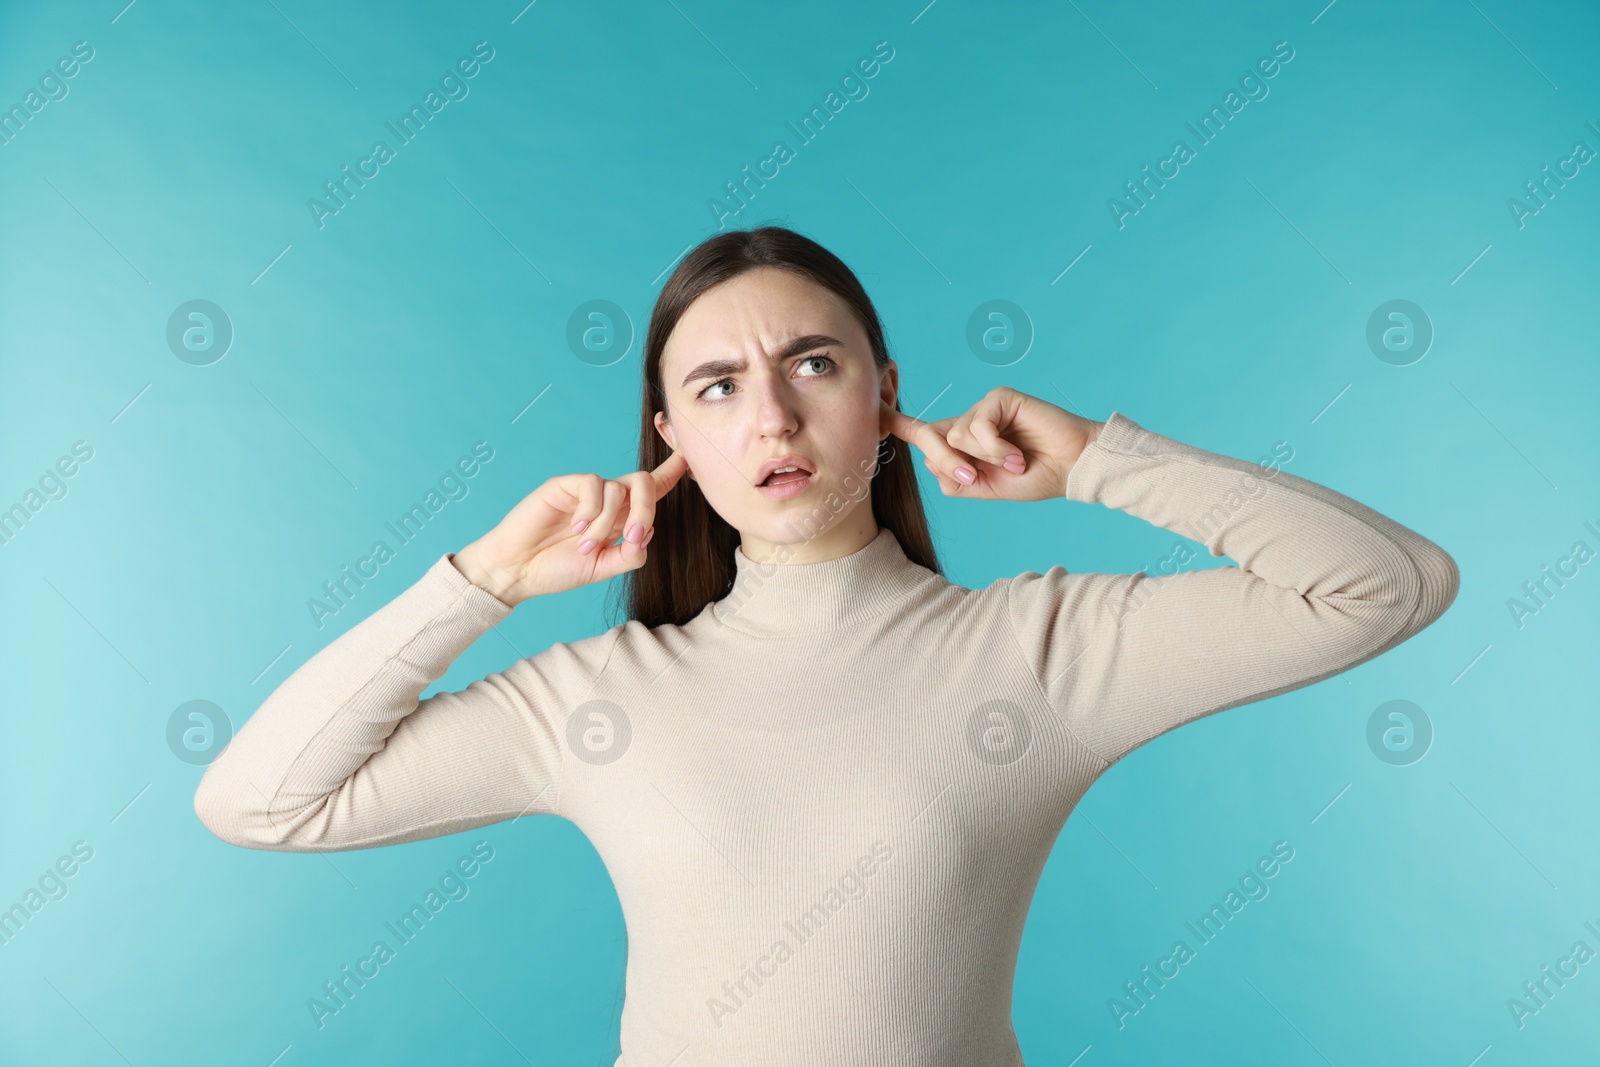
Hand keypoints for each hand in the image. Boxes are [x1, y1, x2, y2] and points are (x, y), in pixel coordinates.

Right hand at [452, 451, 690, 605]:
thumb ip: (630, 554)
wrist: (518, 571)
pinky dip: (591, 511)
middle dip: (646, 509)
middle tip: (632, 537)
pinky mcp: (565, 484)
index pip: (652, 488)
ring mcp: (586, 491)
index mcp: (620, 517)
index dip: (672, 470)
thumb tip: (649, 533)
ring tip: (584, 546)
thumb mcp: (603, 568)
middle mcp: (607, 500)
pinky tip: (576, 529)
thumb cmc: (557, 568)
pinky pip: (594, 485)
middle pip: (644, 482)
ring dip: (606, 525)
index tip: (689, 455)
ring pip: (618, 490)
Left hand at [880, 387, 1103, 500]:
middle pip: (929, 437)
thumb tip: (928, 461)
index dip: (894, 422)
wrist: (1071, 469)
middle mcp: (966, 423)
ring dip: (983, 458)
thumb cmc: (1034, 479)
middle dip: (948, 463)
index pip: (921, 431)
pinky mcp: (998, 398)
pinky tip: (1018, 456)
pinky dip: (996, 448)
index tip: (871, 412)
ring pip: (953, 435)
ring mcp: (981, 408)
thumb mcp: (986, 488)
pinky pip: (976, 426)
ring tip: (1014, 464)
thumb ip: (955, 479)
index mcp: (961, 444)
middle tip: (975, 478)